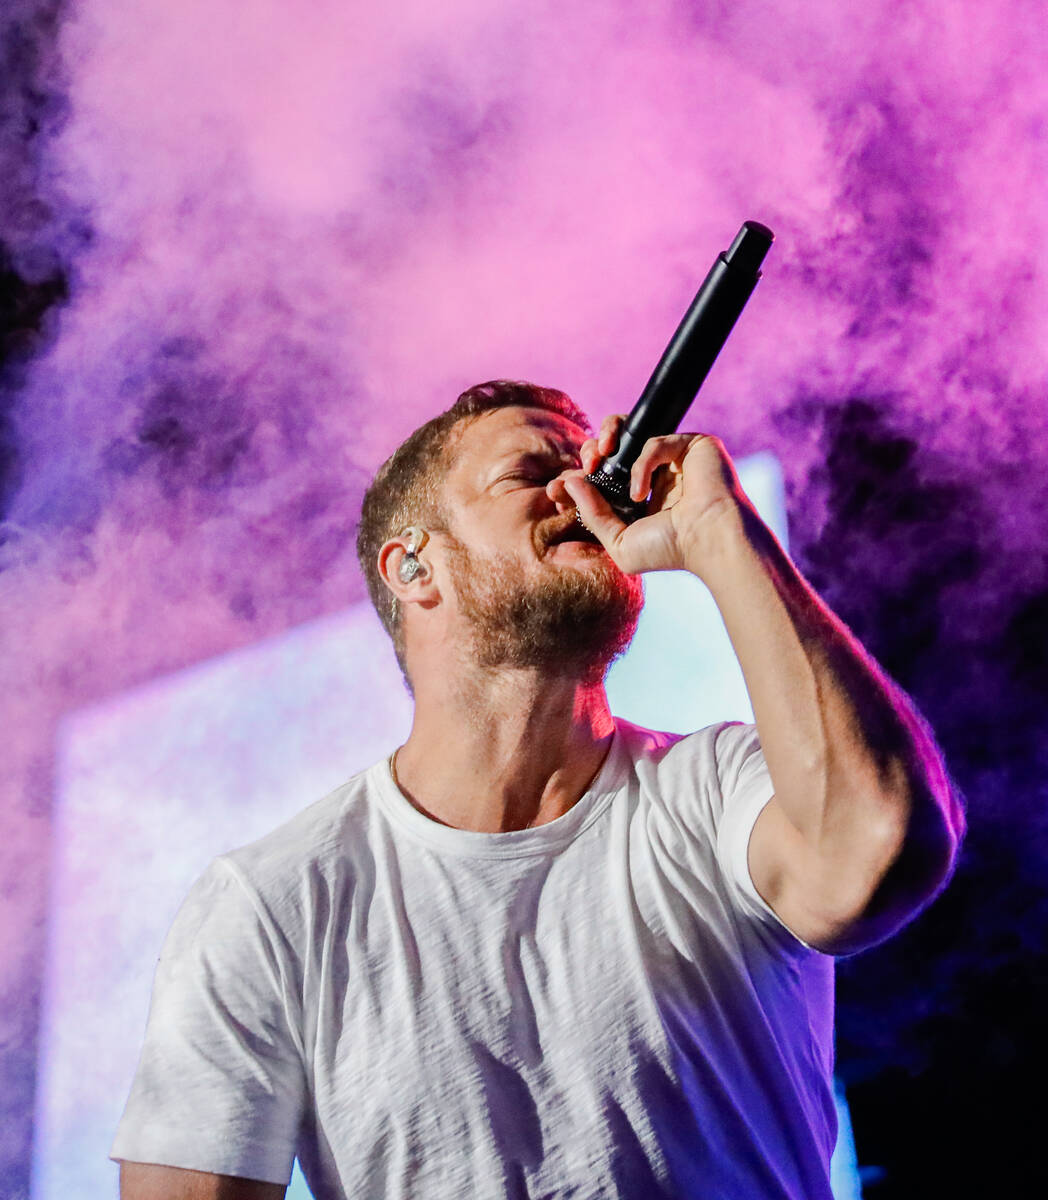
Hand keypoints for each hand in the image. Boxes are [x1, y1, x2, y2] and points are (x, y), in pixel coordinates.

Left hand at [546, 413, 752, 576]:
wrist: (711, 541)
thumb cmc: (671, 549)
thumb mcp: (619, 543)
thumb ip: (592, 515)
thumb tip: (567, 483)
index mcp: (636, 499)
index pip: (597, 478)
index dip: (574, 479)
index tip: (554, 491)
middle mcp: (653, 475)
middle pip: (609, 448)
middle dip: (587, 452)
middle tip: (583, 468)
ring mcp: (672, 459)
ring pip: (630, 430)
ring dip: (605, 436)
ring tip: (597, 456)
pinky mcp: (691, 445)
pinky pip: (654, 440)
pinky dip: (641, 464)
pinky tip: (640, 492)